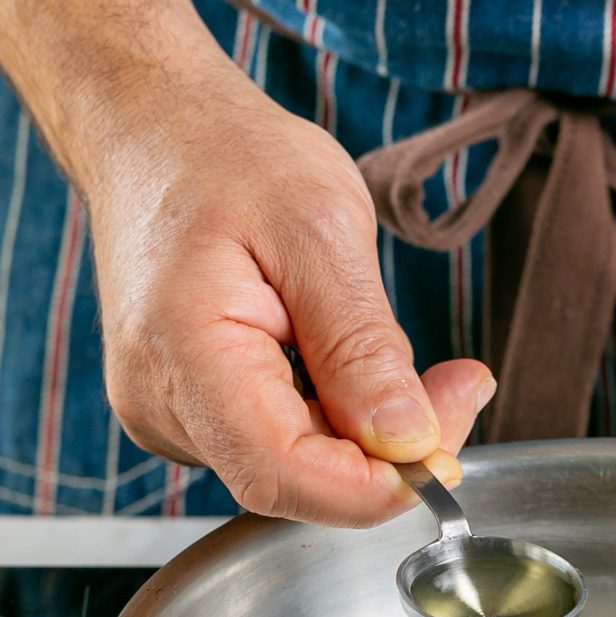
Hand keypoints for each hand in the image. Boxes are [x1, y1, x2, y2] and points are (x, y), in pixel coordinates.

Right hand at [86, 53, 493, 525]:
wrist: (154, 130)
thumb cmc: (228, 158)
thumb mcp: (322, 229)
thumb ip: (362, 345)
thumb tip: (407, 440)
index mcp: (184, 354)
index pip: (283, 475)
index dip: (375, 486)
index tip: (448, 451)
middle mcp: (162, 403)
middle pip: (295, 482)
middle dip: (390, 457)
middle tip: (460, 388)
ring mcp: (170, 414)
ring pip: (295, 471)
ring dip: (369, 439)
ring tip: (416, 368)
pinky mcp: (190, 412)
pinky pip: (280, 445)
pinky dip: (338, 423)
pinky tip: (357, 370)